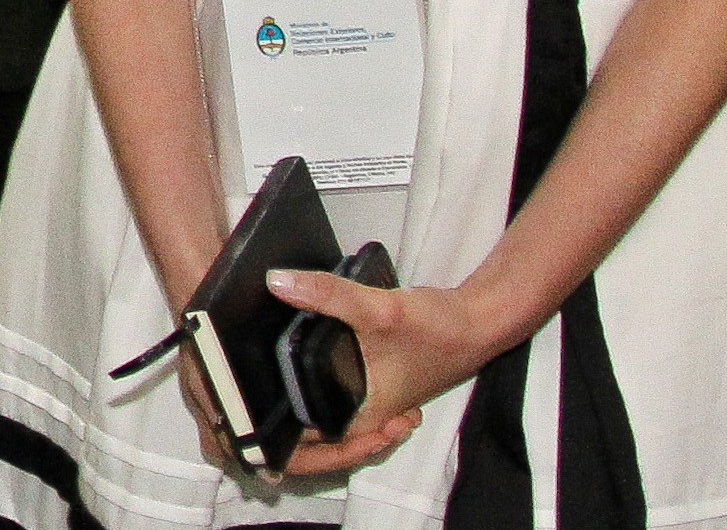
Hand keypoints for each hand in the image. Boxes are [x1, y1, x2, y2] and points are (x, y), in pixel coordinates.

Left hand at [251, 266, 492, 478]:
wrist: (478, 321)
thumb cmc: (438, 330)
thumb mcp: (379, 310)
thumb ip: (328, 296)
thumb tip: (278, 283)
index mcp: (363, 417)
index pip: (310, 444)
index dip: (277, 433)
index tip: (248, 403)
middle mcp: (366, 415)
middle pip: (312, 430)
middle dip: (280, 409)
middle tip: (250, 382)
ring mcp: (371, 398)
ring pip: (323, 406)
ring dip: (298, 391)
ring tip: (267, 369)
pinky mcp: (374, 378)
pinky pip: (336, 389)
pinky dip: (318, 378)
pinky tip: (298, 354)